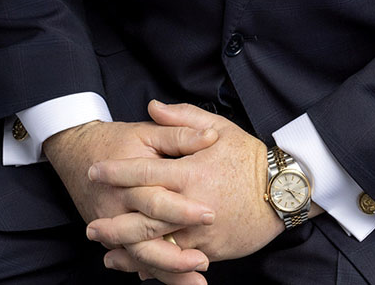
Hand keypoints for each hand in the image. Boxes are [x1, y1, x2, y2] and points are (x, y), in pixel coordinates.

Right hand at [44, 117, 218, 275]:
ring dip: (168, 271)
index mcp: (127, 179)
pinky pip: (134, 258)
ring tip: (196, 280)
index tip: (211, 216)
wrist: (76, 153)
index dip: (183, 210)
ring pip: (140, 254)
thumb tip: (210, 137)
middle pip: (146, 235)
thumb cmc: (116, 140)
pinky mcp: (111, 238)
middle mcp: (116, 207)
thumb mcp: (148, 132)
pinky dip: (155, 271)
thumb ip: (179, 133)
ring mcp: (111, 225)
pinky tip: (177, 280)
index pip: (156, 199)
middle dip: (177, 251)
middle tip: (205, 260)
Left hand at [87, 101, 285, 278]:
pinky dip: (157, 266)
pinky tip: (139, 268)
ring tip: (107, 253)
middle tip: (91, 226)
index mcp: (191, 172)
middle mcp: (192, 204)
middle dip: (115, 223)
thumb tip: (152, 107)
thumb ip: (182, 119)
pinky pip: (179, 261)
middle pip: (145, 217)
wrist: (283, 189)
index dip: (118, 172)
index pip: (145, 173)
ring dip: (130, 251)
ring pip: (159, 245)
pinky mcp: (212, 249)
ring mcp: (201, 231)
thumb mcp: (218, 127)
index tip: (95, 170)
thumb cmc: (248, 156)